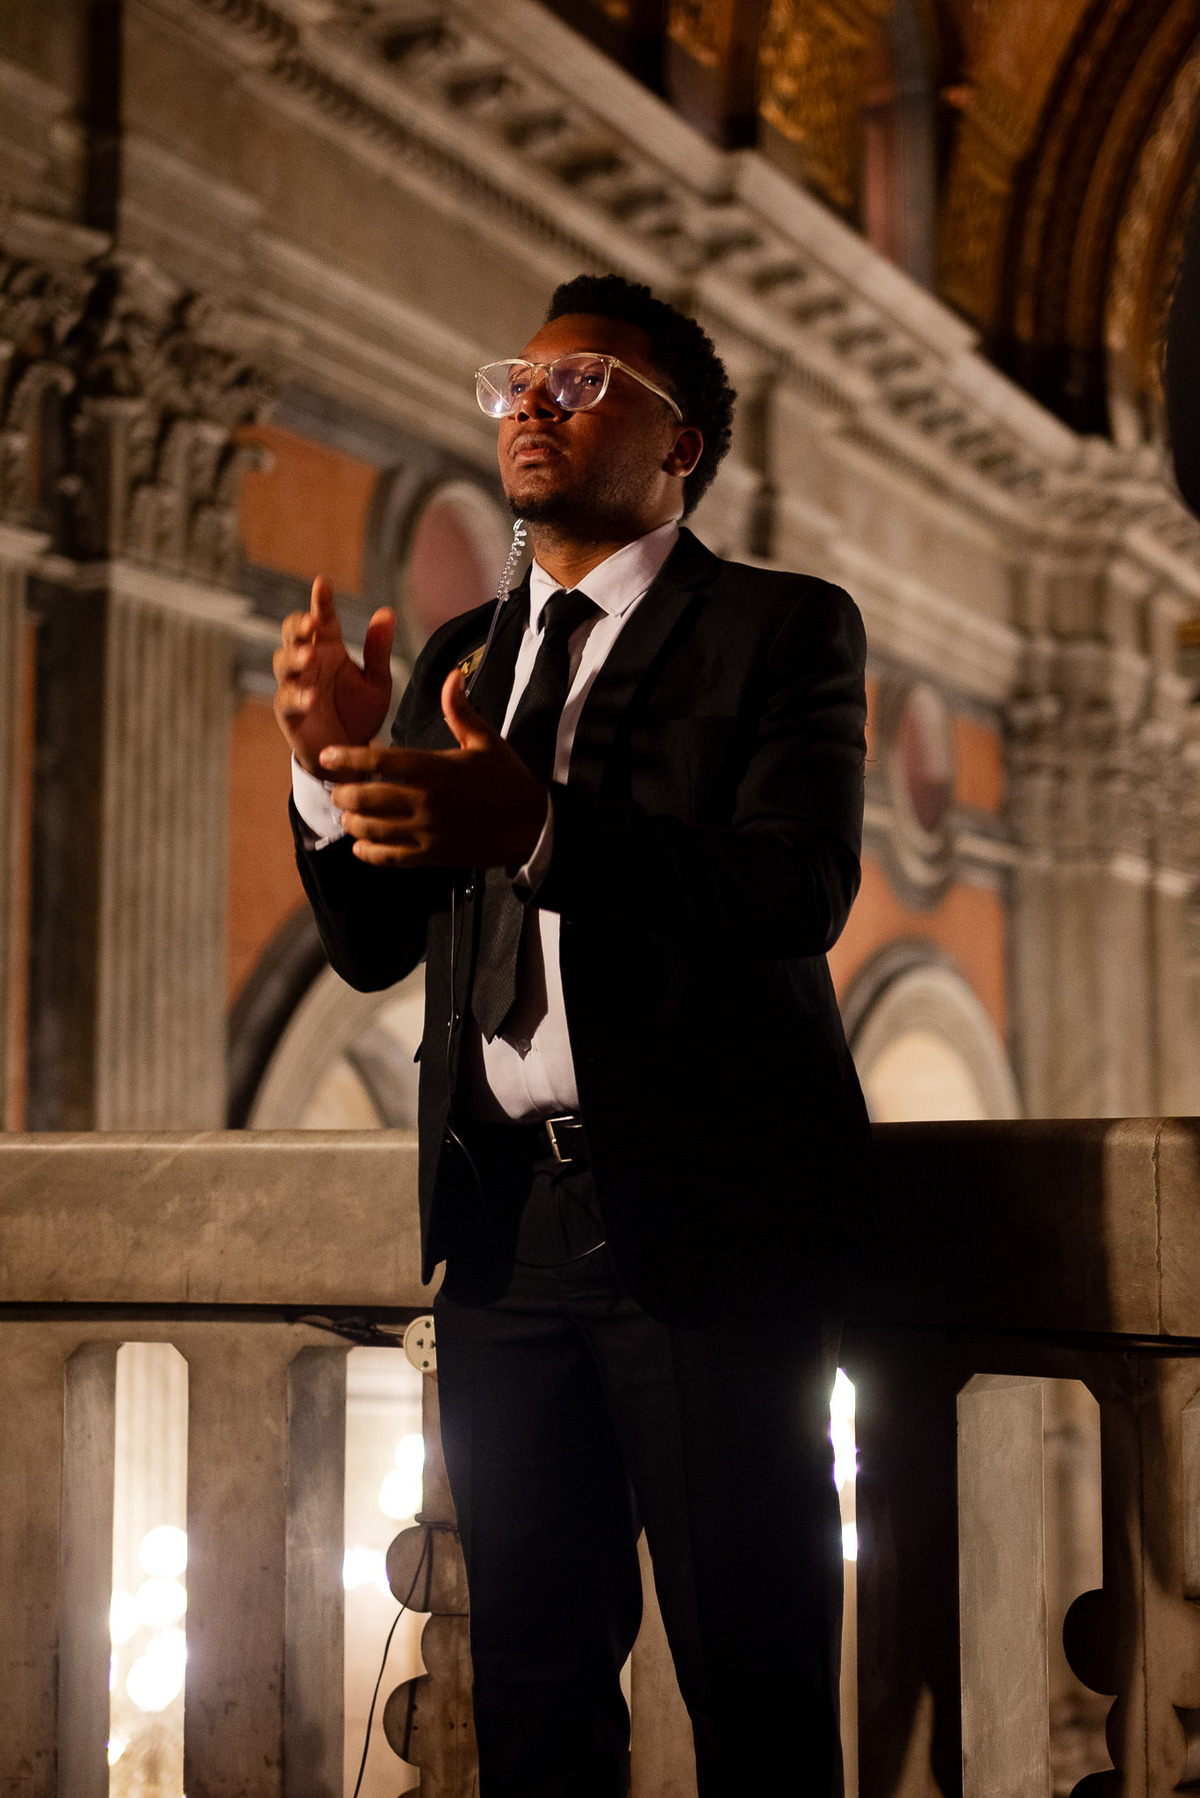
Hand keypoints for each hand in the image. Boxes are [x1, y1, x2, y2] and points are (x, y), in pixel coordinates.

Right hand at [273, 576, 394, 772]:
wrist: (352, 754)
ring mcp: (296, 685)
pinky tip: (312, 696)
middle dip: (298, 625)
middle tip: (313, 622)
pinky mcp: (290, 712)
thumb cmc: (360, 713)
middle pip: (293, 634)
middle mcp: (309, 663)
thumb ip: (378, 651)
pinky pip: (286, 699)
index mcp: (329, 649)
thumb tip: (387, 611)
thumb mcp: (376, 682)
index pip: (323, 619)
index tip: (323, 583)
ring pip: (282, 662)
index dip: (321, 601)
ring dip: (294, 657)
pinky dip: (297, 695)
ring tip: (310, 657)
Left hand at [321, 668, 548, 868]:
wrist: (533, 825)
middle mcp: (427, 800)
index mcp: (436, 768)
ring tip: (348, 816)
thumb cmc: (508, 779)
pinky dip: (370, 853)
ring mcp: (428, 831)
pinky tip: (361, 847)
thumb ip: (460, 710)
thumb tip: (452, 675)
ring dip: (353, 823)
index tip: (327, 756)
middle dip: (344, 794)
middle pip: (367, 798)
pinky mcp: (433, 855)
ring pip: (373, 830)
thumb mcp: (486, 740)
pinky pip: (391, 858)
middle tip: (338, 791)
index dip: (347, 758)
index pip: (379, 761)